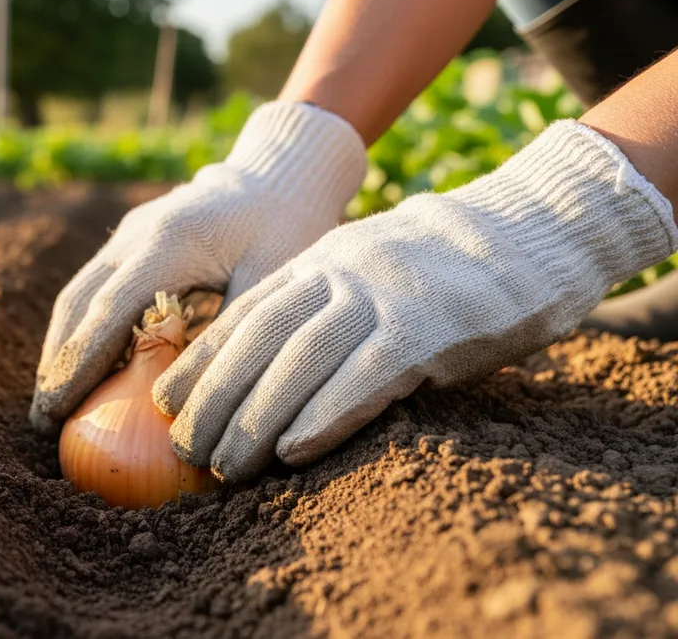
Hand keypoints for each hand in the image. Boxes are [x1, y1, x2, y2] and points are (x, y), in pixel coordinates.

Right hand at [30, 102, 367, 431]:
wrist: (278, 173)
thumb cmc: (287, 227)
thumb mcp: (274, 278)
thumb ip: (233, 333)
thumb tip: (196, 403)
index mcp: (168, 242)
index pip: (109, 312)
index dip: (78, 366)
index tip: (55, 411)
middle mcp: (135, 234)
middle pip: (77, 304)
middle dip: (56, 365)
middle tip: (42, 423)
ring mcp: (127, 234)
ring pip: (76, 295)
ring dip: (60, 349)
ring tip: (52, 405)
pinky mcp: (129, 241)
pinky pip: (92, 289)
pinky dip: (79, 330)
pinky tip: (81, 370)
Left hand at [156, 120, 677, 480]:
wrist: (531, 228)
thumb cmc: (443, 264)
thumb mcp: (368, 266)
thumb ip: (323, 300)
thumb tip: (270, 361)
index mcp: (321, 259)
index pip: (244, 313)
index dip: (201, 360)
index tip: (165, 403)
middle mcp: (340, 273)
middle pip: (258, 339)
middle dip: (215, 398)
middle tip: (185, 451)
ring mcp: (382, 296)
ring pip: (300, 362)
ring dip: (256, 420)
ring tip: (226, 467)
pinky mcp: (427, 328)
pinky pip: (364, 377)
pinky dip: (322, 416)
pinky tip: (290, 452)